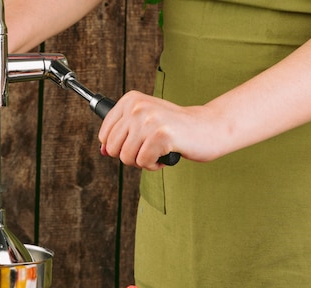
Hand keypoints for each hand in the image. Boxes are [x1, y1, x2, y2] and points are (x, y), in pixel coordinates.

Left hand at [98, 91, 221, 169]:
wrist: (208, 127)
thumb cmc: (176, 128)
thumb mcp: (144, 123)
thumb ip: (122, 134)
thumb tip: (102, 151)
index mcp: (130, 100)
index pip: (104, 135)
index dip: (118, 147)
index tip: (136, 143)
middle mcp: (137, 107)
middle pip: (113, 148)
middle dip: (130, 156)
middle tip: (149, 148)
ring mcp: (149, 120)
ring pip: (127, 157)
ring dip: (143, 161)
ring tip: (158, 150)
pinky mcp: (161, 135)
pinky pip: (144, 162)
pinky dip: (154, 165)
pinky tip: (166, 153)